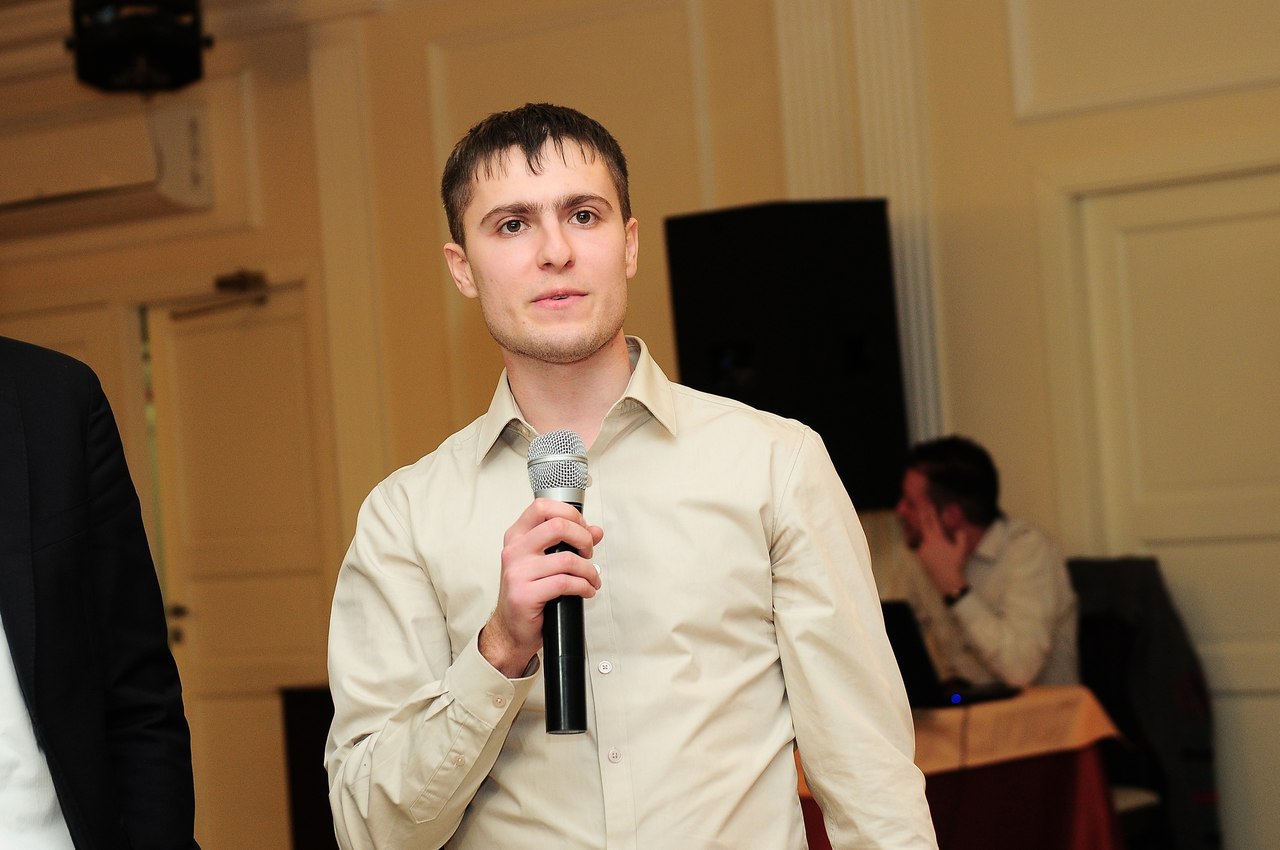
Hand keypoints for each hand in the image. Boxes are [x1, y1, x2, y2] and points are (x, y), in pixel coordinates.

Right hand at [479, 499, 603, 676]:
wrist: (510, 629)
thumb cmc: (528, 593)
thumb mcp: (546, 562)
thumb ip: (570, 542)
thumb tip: (595, 531)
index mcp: (517, 536)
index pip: (542, 507)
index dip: (570, 513)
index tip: (582, 528)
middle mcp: (514, 550)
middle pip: (558, 526)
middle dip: (584, 539)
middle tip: (588, 552)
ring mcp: (517, 572)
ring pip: (567, 559)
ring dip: (589, 570)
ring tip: (592, 578)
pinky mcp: (525, 594)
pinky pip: (565, 583)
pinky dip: (584, 587)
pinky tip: (586, 591)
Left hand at [913, 500, 972, 597]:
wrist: (947, 580)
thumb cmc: (955, 564)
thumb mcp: (961, 549)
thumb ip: (961, 537)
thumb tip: (959, 530)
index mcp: (937, 539)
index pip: (933, 522)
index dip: (931, 512)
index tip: (929, 504)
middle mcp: (927, 542)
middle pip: (924, 525)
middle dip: (923, 514)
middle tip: (921, 505)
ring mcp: (922, 550)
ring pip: (922, 538)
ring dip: (925, 534)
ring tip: (930, 535)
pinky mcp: (920, 557)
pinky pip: (921, 548)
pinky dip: (924, 546)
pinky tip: (931, 550)